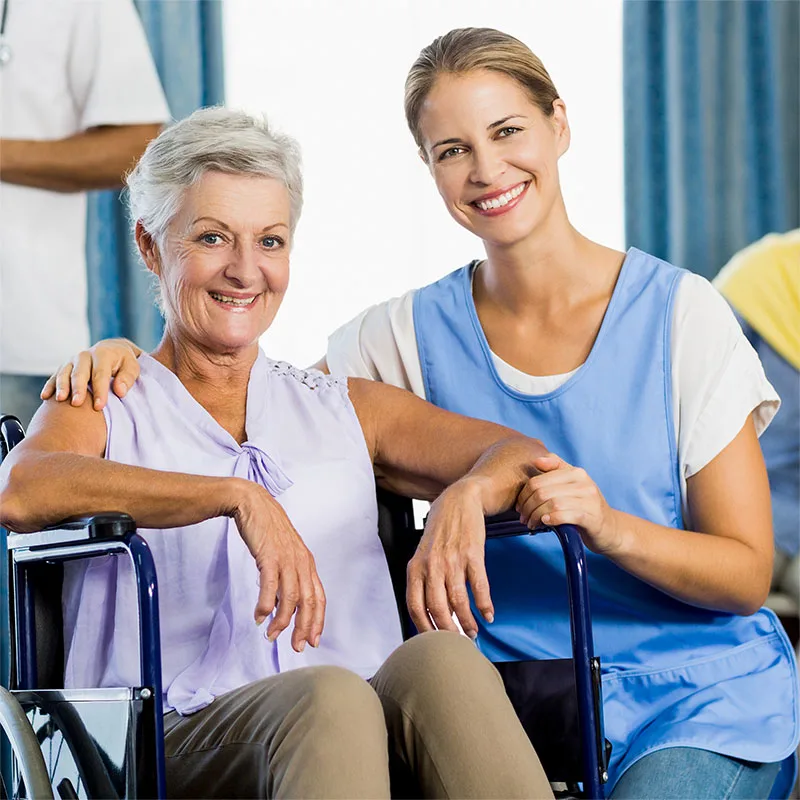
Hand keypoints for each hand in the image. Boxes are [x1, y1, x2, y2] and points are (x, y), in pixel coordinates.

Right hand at [40, 338, 142, 410]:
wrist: (111, 349)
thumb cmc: (124, 363)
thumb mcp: (132, 367)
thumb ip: (128, 378)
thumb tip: (120, 391)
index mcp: (103, 354)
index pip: (101, 374)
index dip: (100, 391)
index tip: (99, 406)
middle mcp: (85, 356)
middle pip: (80, 373)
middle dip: (78, 388)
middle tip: (77, 403)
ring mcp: (73, 361)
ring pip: (64, 373)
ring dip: (61, 386)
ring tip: (60, 400)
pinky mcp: (65, 367)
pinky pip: (55, 376)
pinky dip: (50, 385)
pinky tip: (45, 397)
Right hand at [232, 481, 325, 651]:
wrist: (253, 503)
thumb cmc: (267, 529)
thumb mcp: (283, 553)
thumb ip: (287, 575)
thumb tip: (282, 602)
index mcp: (307, 562)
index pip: (318, 597)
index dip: (317, 620)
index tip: (313, 640)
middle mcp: (301, 562)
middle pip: (308, 602)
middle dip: (304, 628)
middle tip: (297, 646)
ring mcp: (286, 559)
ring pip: (291, 598)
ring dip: (282, 621)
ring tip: (272, 635)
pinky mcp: (270, 555)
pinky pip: (270, 586)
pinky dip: (266, 605)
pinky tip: (260, 616)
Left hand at [406, 478, 493, 637]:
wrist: (459, 500)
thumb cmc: (441, 529)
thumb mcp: (423, 553)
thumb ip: (424, 579)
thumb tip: (432, 612)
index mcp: (416, 567)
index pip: (415, 606)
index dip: (425, 628)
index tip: (435, 641)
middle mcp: (432, 565)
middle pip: (437, 608)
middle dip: (448, 631)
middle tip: (458, 642)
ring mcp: (452, 560)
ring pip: (458, 601)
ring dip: (467, 621)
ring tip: (473, 632)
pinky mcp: (472, 554)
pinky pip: (479, 586)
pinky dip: (484, 604)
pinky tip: (488, 615)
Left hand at [516, 454, 621, 554]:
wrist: (610, 529)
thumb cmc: (584, 506)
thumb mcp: (572, 485)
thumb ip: (556, 469)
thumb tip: (536, 460)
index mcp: (576, 472)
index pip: (538, 480)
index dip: (523, 494)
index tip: (519, 506)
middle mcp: (584, 483)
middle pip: (542, 492)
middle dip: (527, 507)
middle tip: (523, 518)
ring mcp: (589, 500)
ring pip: (552, 503)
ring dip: (536, 516)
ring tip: (531, 524)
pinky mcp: (592, 517)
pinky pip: (565, 515)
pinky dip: (551, 519)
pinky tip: (545, 523)